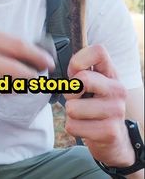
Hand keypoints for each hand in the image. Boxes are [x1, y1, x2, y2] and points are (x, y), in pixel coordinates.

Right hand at [0, 24, 54, 92]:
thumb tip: (21, 50)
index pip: (14, 45)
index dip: (35, 55)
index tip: (46, 61)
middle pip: (11, 68)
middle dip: (31, 75)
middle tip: (41, 76)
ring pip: (1, 84)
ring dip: (19, 85)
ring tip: (28, 82)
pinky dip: (1, 89)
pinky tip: (7, 86)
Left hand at [64, 44, 135, 167]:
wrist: (113, 136)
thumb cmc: (94, 104)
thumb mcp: (90, 84)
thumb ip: (78, 71)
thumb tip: (70, 70)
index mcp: (111, 73)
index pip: (98, 51)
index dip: (78, 60)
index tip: (74, 73)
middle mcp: (117, 89)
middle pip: (82, 79)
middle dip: (70, 92)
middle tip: (77, 98)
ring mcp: (116, 111)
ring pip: (72, 107)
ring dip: (71, 114)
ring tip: (84, 115)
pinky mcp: (110, 131)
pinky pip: (73, 126)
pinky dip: (73, 127)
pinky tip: (87, 127)